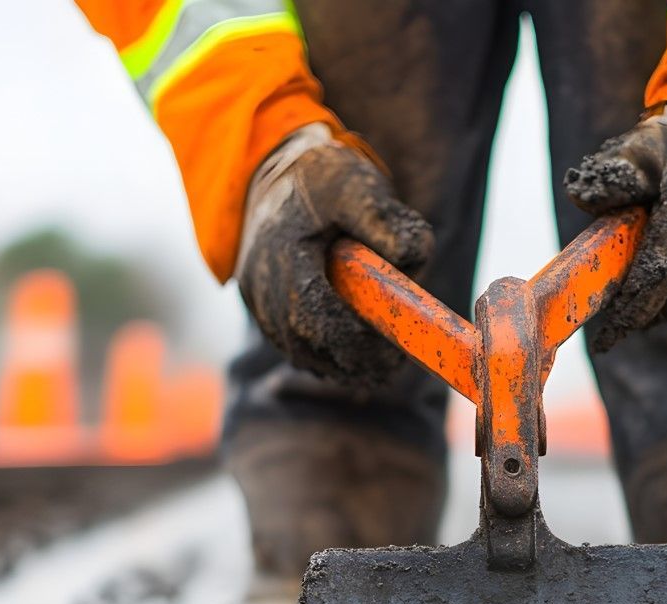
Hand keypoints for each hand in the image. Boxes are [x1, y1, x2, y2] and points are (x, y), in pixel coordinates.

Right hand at [236, 124, 433, 382]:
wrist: (277, 172)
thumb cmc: (324, 179)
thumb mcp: (358, 186)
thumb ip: (384, 219)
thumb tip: (411, 256)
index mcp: (283, 251)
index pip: (314, 313)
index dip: (352, 340)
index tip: (391, 352)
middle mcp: (261, 281)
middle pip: (303, 342)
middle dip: (350, 362)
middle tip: (391, 369)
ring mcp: (256, 298)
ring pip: (296, 351)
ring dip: (337, 365)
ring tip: (378, 369)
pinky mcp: (260, 307)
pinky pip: (290, 346)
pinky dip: (322, 356)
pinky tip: (353, 358)